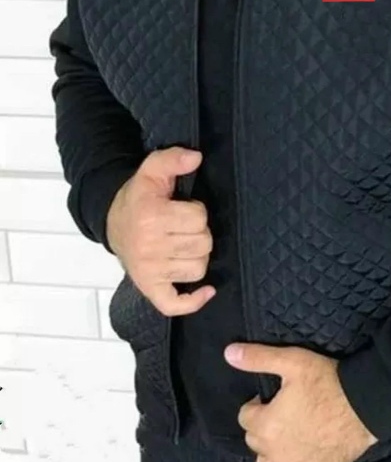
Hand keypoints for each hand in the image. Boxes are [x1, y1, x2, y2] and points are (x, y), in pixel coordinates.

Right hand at [106, 147, 215, 315]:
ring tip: (182, 245)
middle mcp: (149, 246)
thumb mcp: (152, 170)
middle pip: (203, 245)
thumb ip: (173, 158)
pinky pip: (174, 304)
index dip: (197, 211)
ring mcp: (148, 271)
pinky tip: (206, 291)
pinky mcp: (149, 288)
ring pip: (198, 269)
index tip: (182, 209)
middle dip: (199, 233)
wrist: (112, 221)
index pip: (199, 218)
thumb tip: (195, 157)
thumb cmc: (139, 197)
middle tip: (182, 227)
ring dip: (196, 257)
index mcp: (151, 216)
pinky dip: (192, 300)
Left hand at [224, 343, 378, 461]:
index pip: (245, 417)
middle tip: (278, 412)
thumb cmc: (326, 381)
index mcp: (266, 424)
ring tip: (277, 443)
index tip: (268, 397)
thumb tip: (228, 353)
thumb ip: (258, 358)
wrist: (364, 403)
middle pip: (254, 442)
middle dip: (261, 427)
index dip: (255, 405)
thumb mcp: (292, 361)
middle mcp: (275, 451)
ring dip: (268, 457)